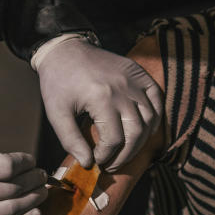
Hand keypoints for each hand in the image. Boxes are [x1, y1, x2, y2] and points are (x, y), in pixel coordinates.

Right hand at [0, 152, 46, 214]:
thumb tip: (13, 168)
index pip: (8, 164)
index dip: (26, 162)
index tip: (31, 162)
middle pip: (17, 185)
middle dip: (35, 180)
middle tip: (43, 177)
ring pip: (17, 205)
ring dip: (35, 198)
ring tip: (43, 192)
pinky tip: (36, 214)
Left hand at [36, 37, 162, 170]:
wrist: (66, 50)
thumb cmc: (58, 82)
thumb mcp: (56, 113)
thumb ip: (70, 140)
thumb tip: (87, 163)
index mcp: (101, 98)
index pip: (113, 139)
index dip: (106, 156)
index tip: (97, 161)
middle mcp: (122, 89)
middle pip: (136, 133)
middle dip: (126, 155)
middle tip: (113, 165)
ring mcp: (134, 80)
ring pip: (149, 120)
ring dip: (140, 142)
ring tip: (125, 152)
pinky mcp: (140, 74)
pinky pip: (157, 100)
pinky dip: (154, 119)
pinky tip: (143, 131)